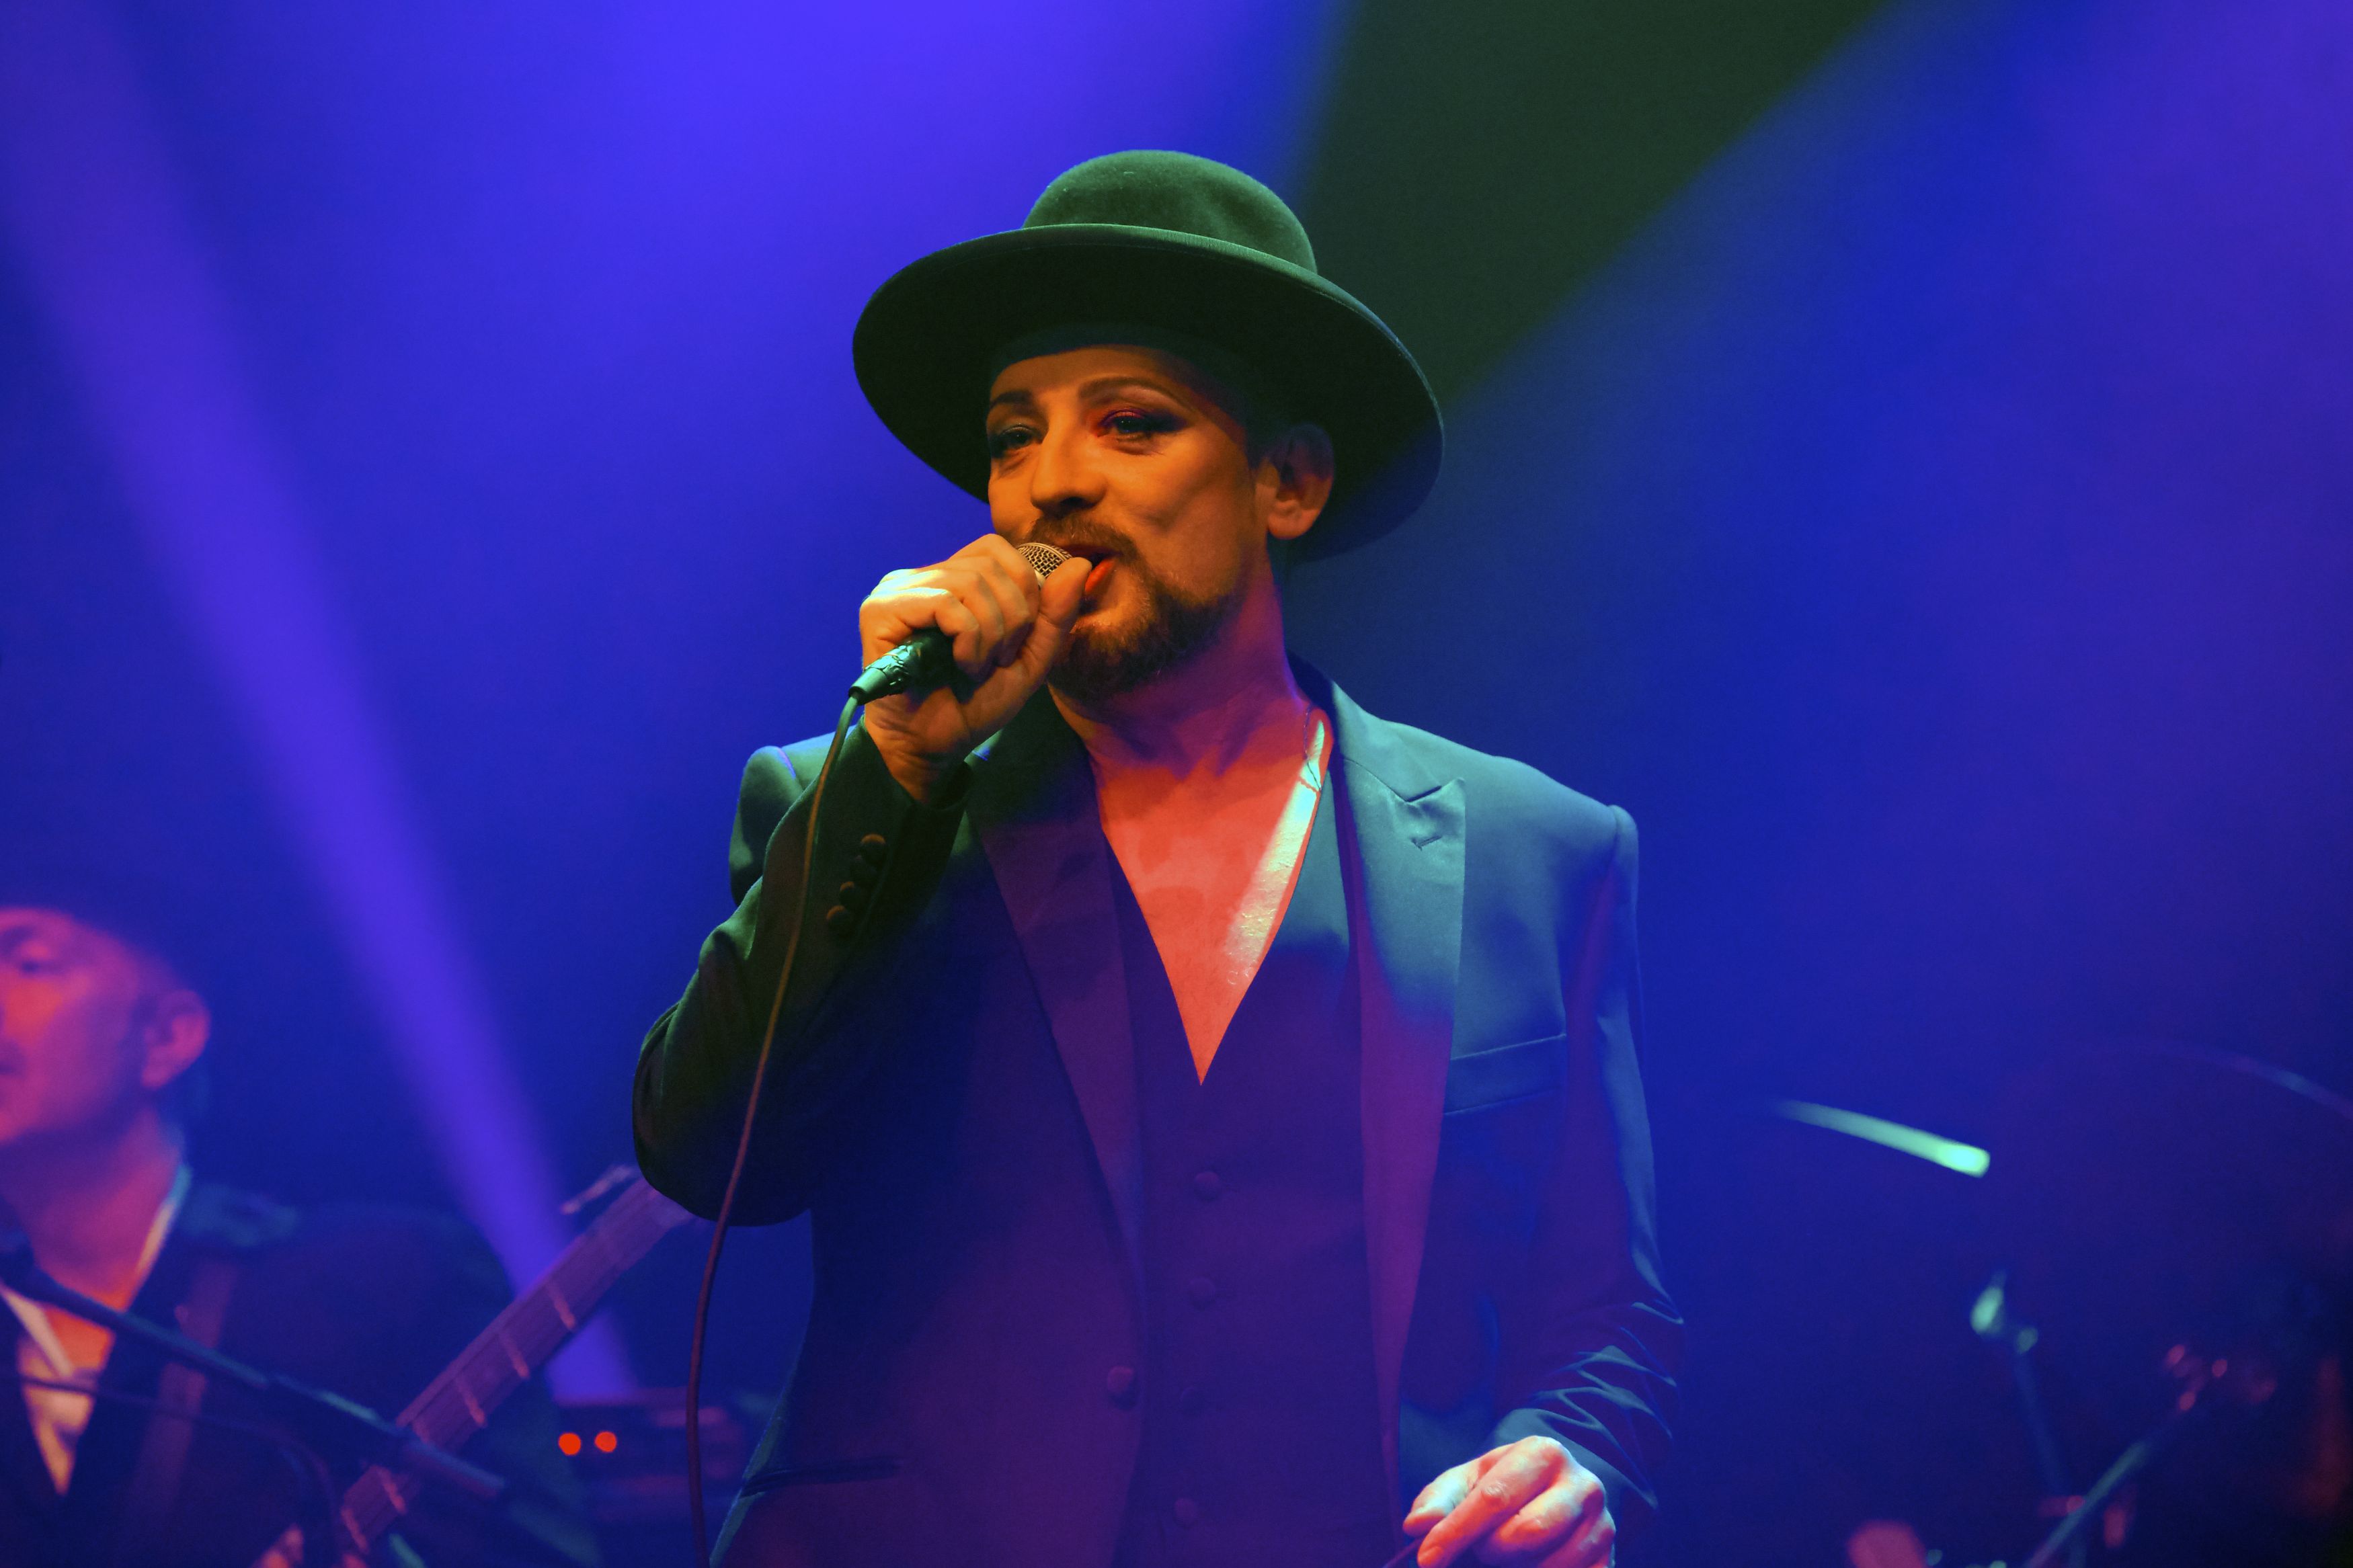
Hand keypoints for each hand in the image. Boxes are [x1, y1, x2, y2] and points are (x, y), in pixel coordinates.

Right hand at [856, 533, 1089, 801]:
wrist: (933, 747)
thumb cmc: (974, 704)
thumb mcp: (1029, 659)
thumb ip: (1054, 615)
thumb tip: (1080, 564)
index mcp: (951, 579)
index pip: (997, 548)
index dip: (1023, 589)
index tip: (1014, 641)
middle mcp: (921, 577)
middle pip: (991, 565)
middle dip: (1013, 619)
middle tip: (997, 661)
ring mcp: (897, 590)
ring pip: (972, 583)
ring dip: (990, 635)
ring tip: (976, 668)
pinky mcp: (880, 610)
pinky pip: (945, 604)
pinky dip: (968, 640)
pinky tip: (960, 667)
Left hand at [1401, 1436, 1613, 1566]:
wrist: (1557, 1491)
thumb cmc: (1504, 1486)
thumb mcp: (1468, 1480)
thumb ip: (1439, 1500)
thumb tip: (1417, 1526)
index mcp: (1544, 1454)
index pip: (1494, 1499)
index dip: (1456, 1533)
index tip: (1427, 1560)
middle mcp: (1583, 1486)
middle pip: (1527, 1532)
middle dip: (1490, 1550)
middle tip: (1480, 1550)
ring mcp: (1603, 1526)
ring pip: (1551, 1565)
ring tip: (1504, 1558)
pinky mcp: (1611, 1561)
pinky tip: (1527, 1567)